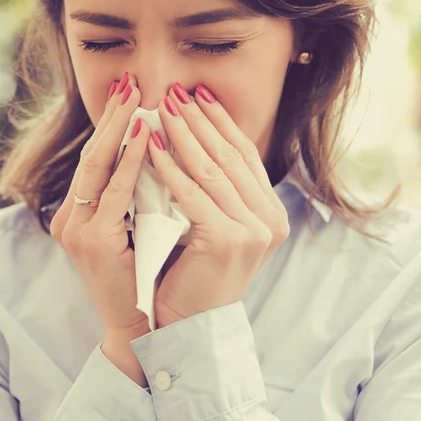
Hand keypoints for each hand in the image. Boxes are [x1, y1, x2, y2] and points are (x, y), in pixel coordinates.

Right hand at [50, 72, 151, 340]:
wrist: (139, 331)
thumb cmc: (146, 280)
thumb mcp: (137, 230)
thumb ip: (140, 196)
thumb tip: (163, 154)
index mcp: (79, 215)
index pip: (96, 158)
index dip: (111, 124)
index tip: (128, 93)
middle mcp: (71, 218)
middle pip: (91, 154)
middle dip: (111, 116)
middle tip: (129, 82)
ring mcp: (77, 229)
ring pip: (97, 166)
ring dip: (117, 129)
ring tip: (135, 97)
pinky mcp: (91, 241)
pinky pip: (114, 192)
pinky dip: (130, 162)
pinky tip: (145, 137)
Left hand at [148, 82, 290, 328]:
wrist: (188, 328)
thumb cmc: (192, 276)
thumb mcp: (213, 226)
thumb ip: (216, 189)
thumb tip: (196, 135)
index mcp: (270, 213)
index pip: (244, 155)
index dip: (220, 122)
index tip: (197, 94)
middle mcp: (269, 220)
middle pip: (230, 155)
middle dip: (200, 120)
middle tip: (176, 92)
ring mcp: (253, 231)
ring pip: (212, 169)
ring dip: (183, 134)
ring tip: (161, 109)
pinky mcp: (227, 240)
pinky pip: (192, 194)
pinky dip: (169, 168)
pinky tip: (149, 147)